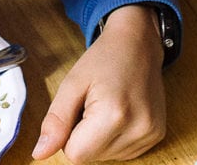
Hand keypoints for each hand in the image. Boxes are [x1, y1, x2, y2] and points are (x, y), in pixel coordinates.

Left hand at [32, 4, 166, 160]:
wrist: (138, 43)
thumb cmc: (104, 58)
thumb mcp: (72, 83)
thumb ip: (56, 121)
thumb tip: (40, 154)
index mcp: (114, 115)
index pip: (75, 154)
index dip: (69, 135)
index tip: (78, 109)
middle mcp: (138, 128)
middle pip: (92, 157)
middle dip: (85, 137)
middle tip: (94, 105)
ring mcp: (151, 133)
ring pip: (107, 157)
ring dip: (100, 138)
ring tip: (109, 107)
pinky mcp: (156, 135)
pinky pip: (123, 152)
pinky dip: (115, 138)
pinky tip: (121, 114)